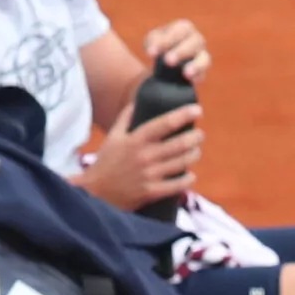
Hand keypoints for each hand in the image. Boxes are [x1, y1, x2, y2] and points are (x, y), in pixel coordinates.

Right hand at [76, 100, 202, 210]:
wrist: (95, 193)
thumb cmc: (106, 162)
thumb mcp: (113, 137)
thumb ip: (126, 118)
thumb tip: (137, 101)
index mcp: (135, 140)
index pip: (164, 123)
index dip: (183, 115)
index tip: (197, 110)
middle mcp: (144, 156)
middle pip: (180, 143)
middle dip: (196, 137)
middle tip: (199, 135)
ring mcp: (149, 174)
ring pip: (183, 162)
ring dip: (194, 155)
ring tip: (195, 152)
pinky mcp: (152, 192)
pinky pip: (179, 185)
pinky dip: (189, 179)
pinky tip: (190, 175)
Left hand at [143, 19, 211, 82]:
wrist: (164, 65)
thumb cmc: (160, 47)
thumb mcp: (152, 40)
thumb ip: (152, 42)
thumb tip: (153, 50)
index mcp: (184, 28)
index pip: (181, 29)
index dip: (167, 40)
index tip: (151, 53)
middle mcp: (197, 40)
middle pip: (195, 42)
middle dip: (181, 51)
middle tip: (168, 61)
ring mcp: (202, 56)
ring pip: (204, 59)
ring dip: (196, 65)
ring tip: (186, 73)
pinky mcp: (201, 72)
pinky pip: (203, 74)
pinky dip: (197, 76)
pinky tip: (190, 80)